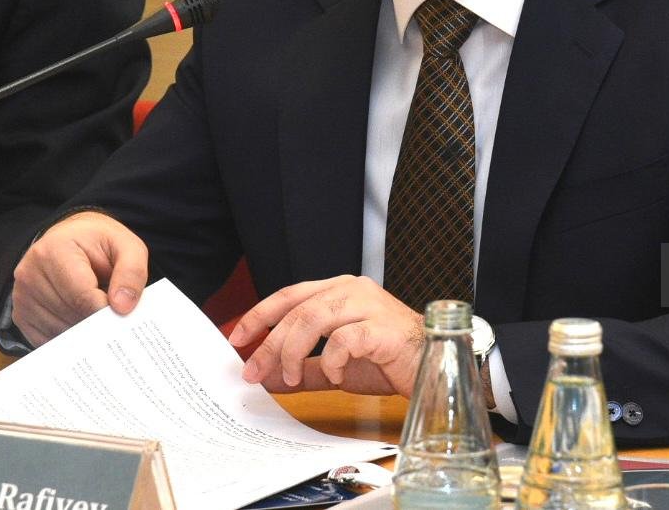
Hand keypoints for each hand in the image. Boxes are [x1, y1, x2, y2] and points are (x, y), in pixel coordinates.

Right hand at [12, 211, 148, 345]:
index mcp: (55, 249)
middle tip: (115, 315)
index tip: (122, 315)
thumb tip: (122, 307)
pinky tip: (82, 321)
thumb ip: (131, 272)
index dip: (106, 310)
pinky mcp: (20, 314)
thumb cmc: (99, 243)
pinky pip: (47, 339)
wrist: (72, 239)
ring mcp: (21, 295)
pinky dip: (69, 337)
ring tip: (97, 311)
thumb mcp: (127, 246)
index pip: (81, 295)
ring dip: (83, 330)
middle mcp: (30, 273)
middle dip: (96, 320)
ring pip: (58, 331)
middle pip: (70, 314)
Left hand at [228, 275, 423, 396]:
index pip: (290, 295)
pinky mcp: (381, 327)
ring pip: (314, 318)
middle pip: (297, 309)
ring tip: (290, 378)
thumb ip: (302, 369)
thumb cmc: (387, 360)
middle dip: (270, 342)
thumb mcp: (335, 367)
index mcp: (339, 290)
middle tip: (253, 371)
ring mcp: (368, 305)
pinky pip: (344, 339)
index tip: (237, 338)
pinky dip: (330, 360)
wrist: (431, 365)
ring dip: (293, 351)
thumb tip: (266, 377)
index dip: (260, 314)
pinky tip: (334, 375)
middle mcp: (352, 289)